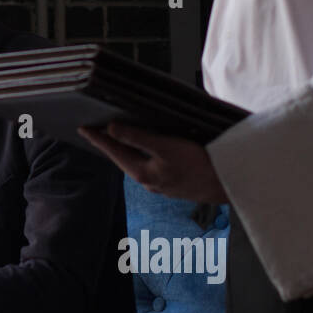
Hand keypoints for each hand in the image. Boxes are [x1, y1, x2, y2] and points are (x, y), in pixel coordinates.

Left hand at [79, 121, 228, 203]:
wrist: (229, 185)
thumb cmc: (199, 165)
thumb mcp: (166, 147)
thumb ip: (137, 138)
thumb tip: (111, 129)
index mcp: (142, 173)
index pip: (113, 151)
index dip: (97, 138)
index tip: (83, 128)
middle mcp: (148, 181)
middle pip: (122, 157)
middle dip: (109, 143)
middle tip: (95, 129)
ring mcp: (160, 183)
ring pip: (136, 162)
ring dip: (126, 148)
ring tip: (115, 135)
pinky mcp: (172, 182)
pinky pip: (150, 164)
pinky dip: (142, 153)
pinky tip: (145, 146)